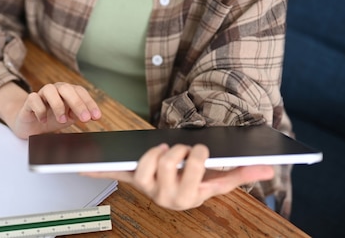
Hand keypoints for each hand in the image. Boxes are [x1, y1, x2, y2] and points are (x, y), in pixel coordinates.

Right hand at [0, 82, 101, 138]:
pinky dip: (40, 110)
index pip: (80, 92)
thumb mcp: (68, 118)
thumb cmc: (52, 119)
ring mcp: (41, 94)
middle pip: (67, 89)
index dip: (89, 103)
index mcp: (67, 92)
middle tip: (85, 119)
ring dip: (58, 105)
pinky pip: (34, 99)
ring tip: (62, 121)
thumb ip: (78, 115)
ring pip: (49, 90)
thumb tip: (90, 116)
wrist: (31, 125)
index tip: (96, 117)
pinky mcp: (29, 101)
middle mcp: (55, 90)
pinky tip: (44, 120)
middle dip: (78, 103)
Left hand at [81, 143, 274, 210]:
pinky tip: (77, 166)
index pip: (192, 169)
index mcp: (189, 196)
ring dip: (153, 153)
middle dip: (176, 150)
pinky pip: (111, 175)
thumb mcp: (219, 181)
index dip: (195, 156)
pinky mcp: (132, 180)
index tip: (198, 149)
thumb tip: (267, 166)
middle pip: (168, 162)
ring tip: (163, 149)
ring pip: (145, 164)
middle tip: (180, 148)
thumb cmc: (197, 186)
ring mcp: (146, 189)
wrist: (177, 196)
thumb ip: (242, 173)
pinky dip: (93, 170)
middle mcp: (165, 196)